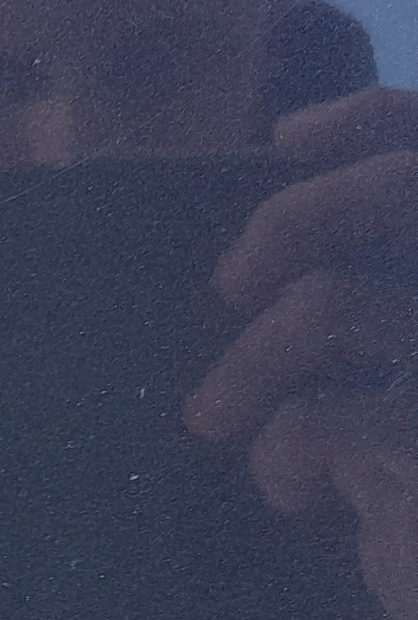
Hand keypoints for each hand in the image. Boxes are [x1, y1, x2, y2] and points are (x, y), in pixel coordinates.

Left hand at [187, 88, 417, 619]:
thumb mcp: (397, 371)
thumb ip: (377, 280)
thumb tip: (290, 166)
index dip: (370, 122)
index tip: (286, 141)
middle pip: (400, 186)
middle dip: (290, 222)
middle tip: (230, 290)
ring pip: (328, 305)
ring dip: (249, 368)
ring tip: (220, 423)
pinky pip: (313, 419)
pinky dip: (281, 460)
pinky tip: (303, 497)